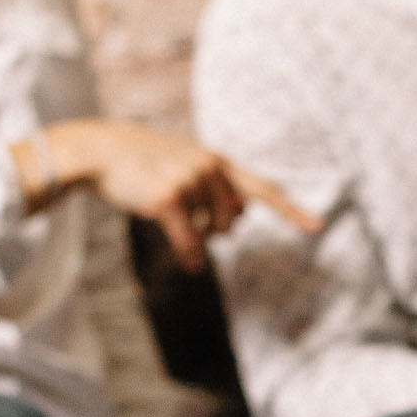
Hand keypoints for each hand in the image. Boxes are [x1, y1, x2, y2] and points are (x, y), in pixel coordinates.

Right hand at [34, 121, 321, 271]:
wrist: (100, 151)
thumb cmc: (142, 161)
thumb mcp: (185, 162)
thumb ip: (216, 184)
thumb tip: (239, 217)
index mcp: (217, 160)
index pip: (261, 189)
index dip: (290, 210)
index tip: (317, 227)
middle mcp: (210, 168)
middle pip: (232, 221)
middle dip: (216, 228)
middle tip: (189, 218)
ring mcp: (190, 182)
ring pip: (208, 233)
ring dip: (194, 236)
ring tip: (164, 210)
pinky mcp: (169, 200)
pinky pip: (191, 243)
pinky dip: (192, 257)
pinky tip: (191, 265)